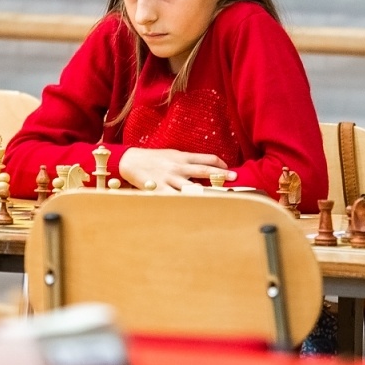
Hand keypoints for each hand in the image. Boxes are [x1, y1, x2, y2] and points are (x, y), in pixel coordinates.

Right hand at [118, 148, 234, 192]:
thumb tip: (204, 168)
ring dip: (208, 192)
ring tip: (222, 198)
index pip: (206, 158)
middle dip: (221, 174)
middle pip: (204, 170)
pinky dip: (186, 203)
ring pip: (193, 187)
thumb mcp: (171, 154)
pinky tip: (197, 210)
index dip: (220, 163)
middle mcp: (178, 167)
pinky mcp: (161, 190)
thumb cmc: (152, 158)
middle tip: (235, 178)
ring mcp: (170, 179)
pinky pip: (176, 198)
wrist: (130, 161)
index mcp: (182, 157)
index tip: (228, 168)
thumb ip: (186, 161)